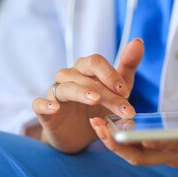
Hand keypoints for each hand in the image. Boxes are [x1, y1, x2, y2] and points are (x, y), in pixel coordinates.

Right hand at [32, 38, 144, 153]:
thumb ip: (126, 66)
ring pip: (66, 87)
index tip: (126, 92)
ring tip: (95, 100)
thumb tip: (138, 41)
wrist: (79, 135)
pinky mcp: (44, 111)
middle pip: (84, 75)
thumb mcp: (117, 89)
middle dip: (106, 91)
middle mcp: (69, 76)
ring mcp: (55, 93)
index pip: (95, 62)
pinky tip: (55, 108)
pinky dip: (46, 104)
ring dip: (82, 93)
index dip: (110, 74)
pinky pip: (39, 104)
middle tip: (124, 108)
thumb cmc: (97, 107)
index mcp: (85, 69)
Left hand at [90, 99, 177, 167]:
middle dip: (121, 145)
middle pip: (143, 156)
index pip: (171, 147)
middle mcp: (175, 155)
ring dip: (114, 142)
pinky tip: (104, 124)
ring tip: (96, 124)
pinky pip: (133, 148)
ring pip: (134, 154)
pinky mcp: (156, 149)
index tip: (138, 135)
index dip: (155, 142)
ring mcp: (164, 154)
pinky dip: (118, 138)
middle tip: (102, 129)